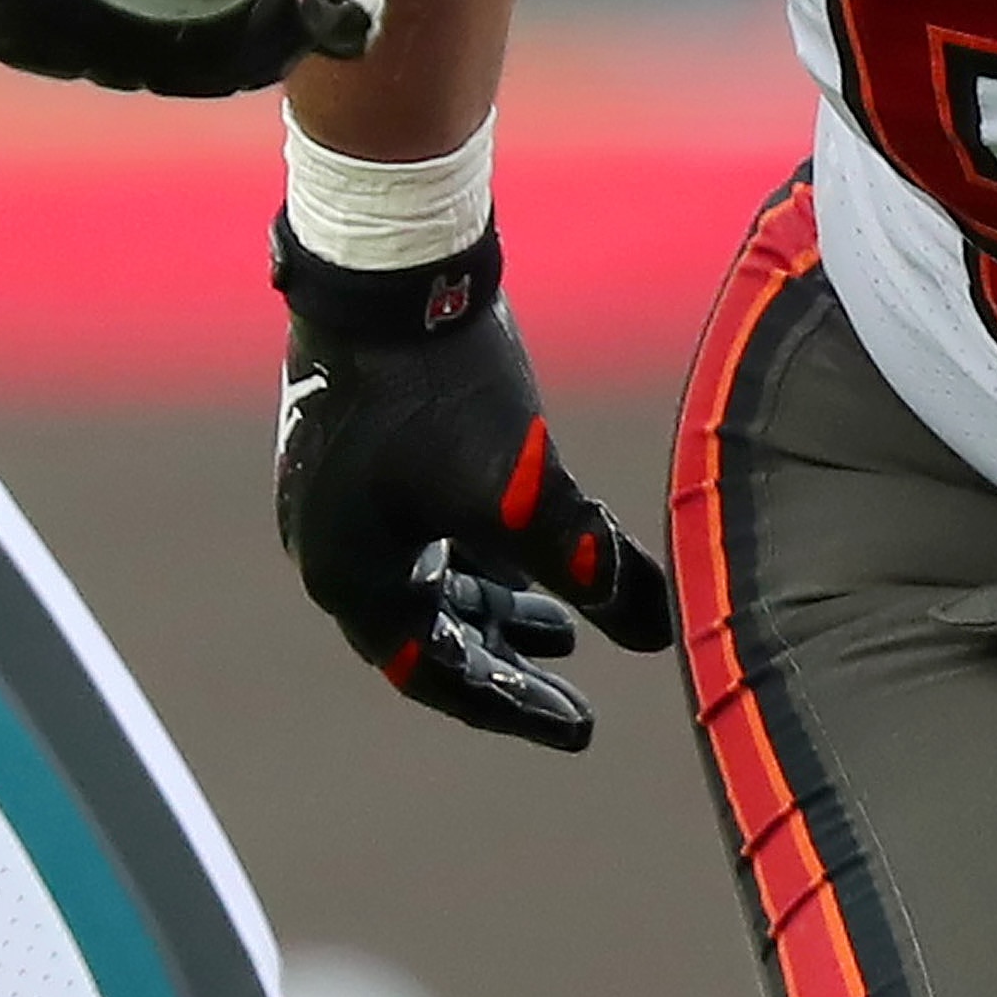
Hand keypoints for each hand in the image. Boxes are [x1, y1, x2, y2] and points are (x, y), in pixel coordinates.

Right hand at [274, 224, 675, 747]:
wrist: (386, 266)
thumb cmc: (438, 385)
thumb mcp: (519, 487)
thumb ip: (587, 562)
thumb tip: (660, 632)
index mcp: (352, 574)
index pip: (436, 671)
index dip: (512, 708)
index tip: (582, 730)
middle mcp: (335, 546)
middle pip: (433, 632)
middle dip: (508, 661)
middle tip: (576, 690)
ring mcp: (345, 494)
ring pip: (434, 578)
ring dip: (502, 605)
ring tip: (570, 629)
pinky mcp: (366, 447)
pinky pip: (429, 528)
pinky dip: (485, 551)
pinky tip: (535, 546)